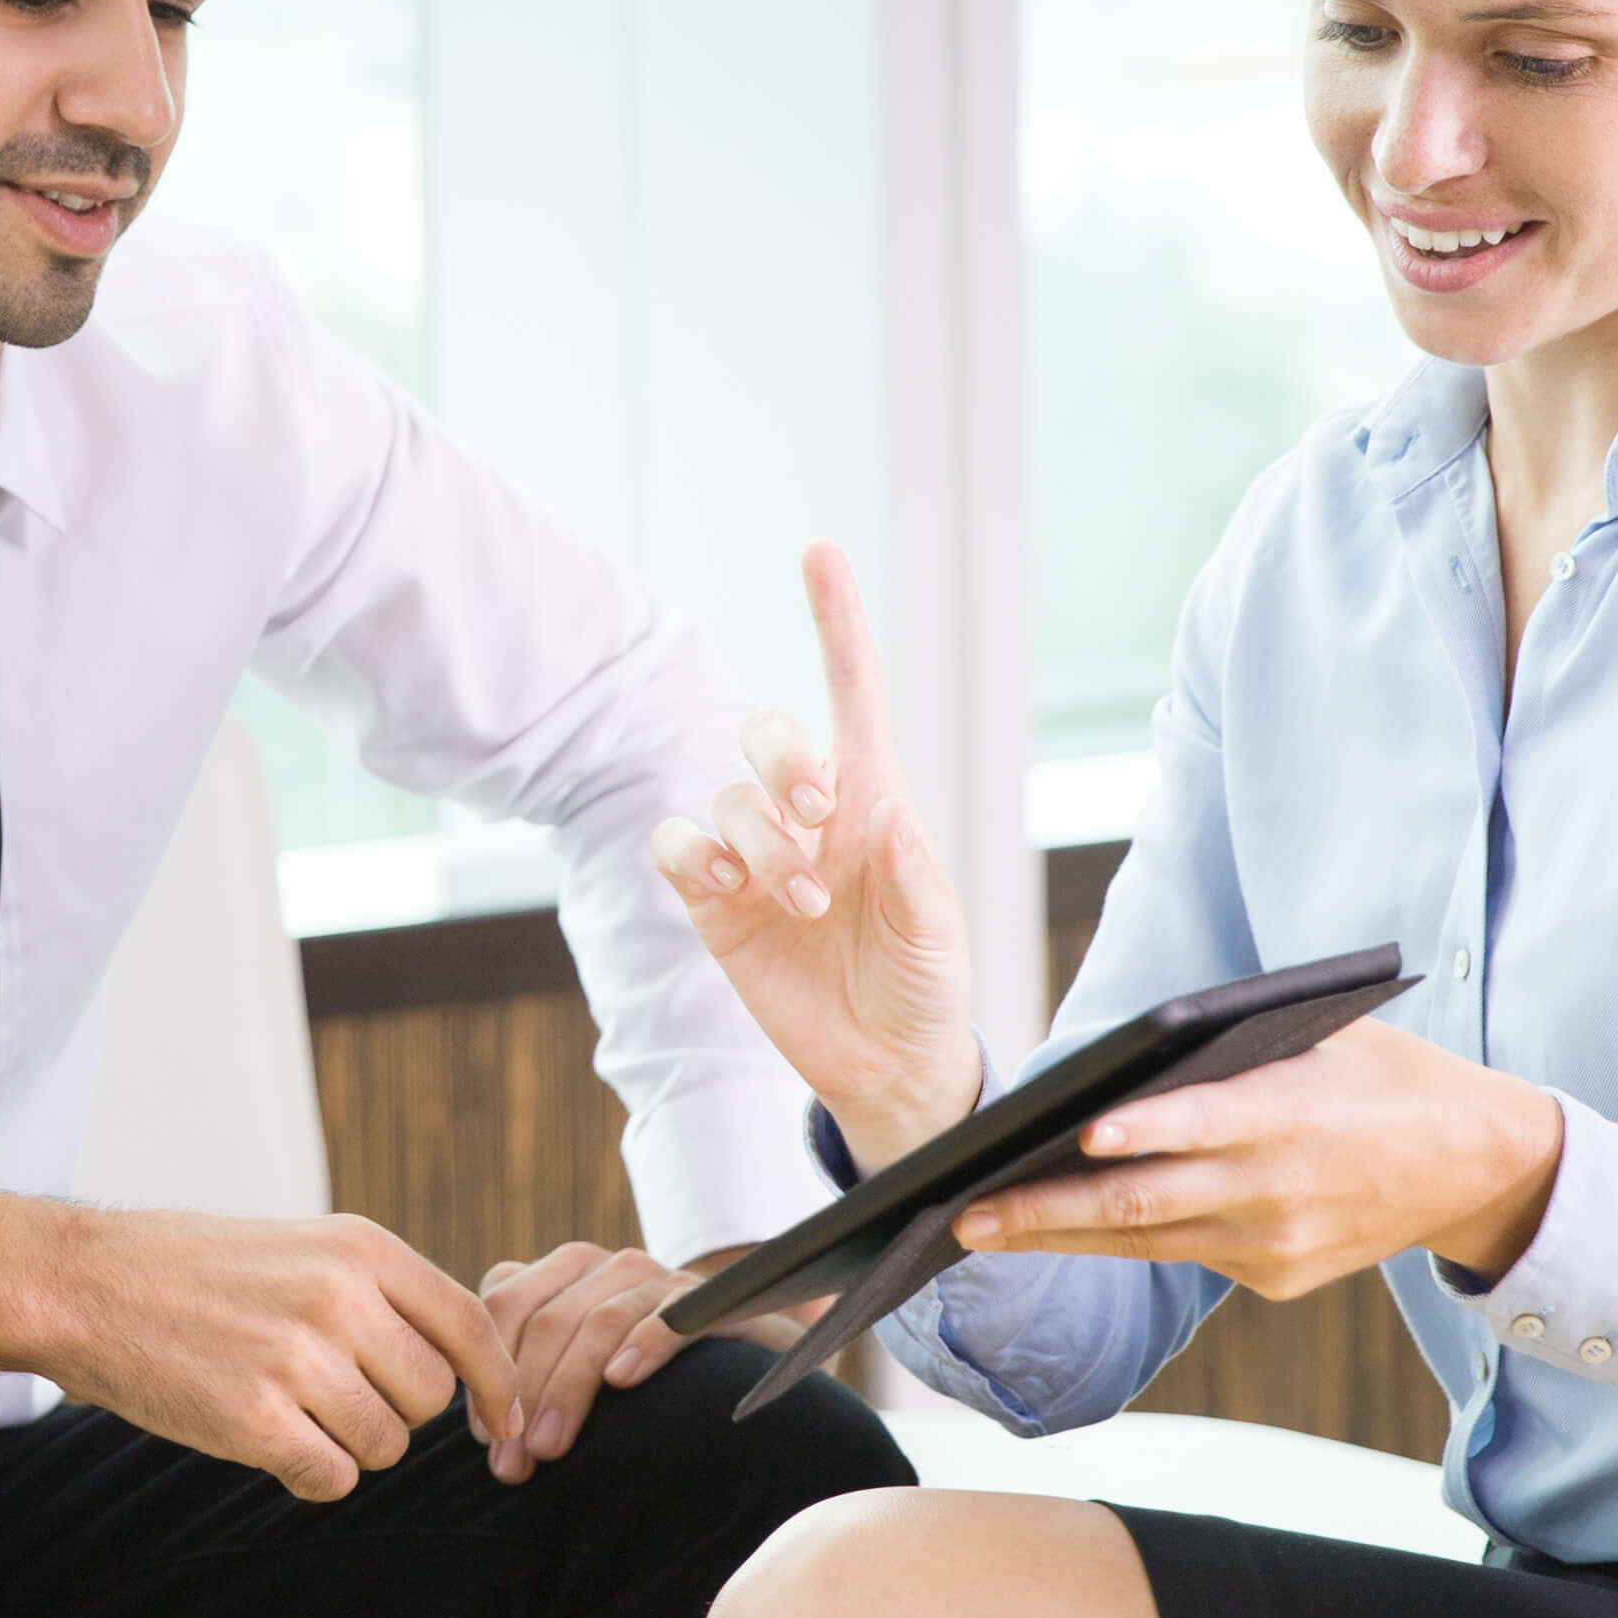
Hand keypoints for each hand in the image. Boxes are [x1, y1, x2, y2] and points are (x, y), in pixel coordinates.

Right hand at [0, 1197, 522, 1504]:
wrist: (83, 1284)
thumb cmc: (191, 1269)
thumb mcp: (299, 1246)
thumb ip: (377, 1292)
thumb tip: (459, 1363)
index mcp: (359, 1247)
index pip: (471, 1326)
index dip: (498, 1384)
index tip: (504, 1421)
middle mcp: (340, 1297)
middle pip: (431, 1397)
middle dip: (396, 1412)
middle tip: (334, 1397)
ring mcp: (298, 1359)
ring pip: (386, 1446)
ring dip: (348, 1445)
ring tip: (287, 1409)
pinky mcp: (255, 1420)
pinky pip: (333, 1479)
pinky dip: (310, 1474)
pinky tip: (269, 1442)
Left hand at [466, 1241, 754, 1479]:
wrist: (747, 1371)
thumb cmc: (649, 1385)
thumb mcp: (583, 1374)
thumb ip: (534, 1379)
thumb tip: (487, 1439)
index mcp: (567, 1272)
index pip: (507, 1304)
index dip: (489, 1373)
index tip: (487, 1441)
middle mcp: (609, 1267)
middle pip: (548, 1321)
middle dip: (525, 1397)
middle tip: (514, 1465)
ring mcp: (661, 1280)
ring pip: (599, 1323)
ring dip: (569, 1389)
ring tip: (550, 1447)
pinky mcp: (711, 1303)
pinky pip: (672, 1316)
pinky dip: (643, 1345)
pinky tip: (622, 1381)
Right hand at [655, 544, 980, 1172]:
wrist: (885, 1062)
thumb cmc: (925, 983)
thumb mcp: (938, 932)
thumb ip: (913, 875)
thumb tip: (884, 815)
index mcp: (873, 801)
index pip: (850, 693)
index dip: (834, 623)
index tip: (818, 554)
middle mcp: (808, 816)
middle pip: (767, 734)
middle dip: (783, 760)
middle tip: (819, 816)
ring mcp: (754, 857)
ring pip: (725, 799)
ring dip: (760, 843)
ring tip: (801, 904)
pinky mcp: (712, 903)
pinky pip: (679, 848)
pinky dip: (697, 858)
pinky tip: (731, 893)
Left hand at [939, 1016, 1565, 1297]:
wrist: (1474, 1166)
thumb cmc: (1386, 1078)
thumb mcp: (1328, 1035)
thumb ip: (1235, 1048)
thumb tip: (1129, 1051)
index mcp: (1291, 1115)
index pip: (1202, 1124)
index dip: (1140, 1134)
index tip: (1074, 1132)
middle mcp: (1277, 1190)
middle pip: (1144, 1205)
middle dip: (1045, 1209)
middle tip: (964, 1210)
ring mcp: (1274, 1245)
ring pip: (1147, 1243)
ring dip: (1060, 1235)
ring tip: (980, 1224)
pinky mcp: (1275, 1279)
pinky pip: (1185, 1257)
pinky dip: (1123, 1243)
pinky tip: (1059, 1229)